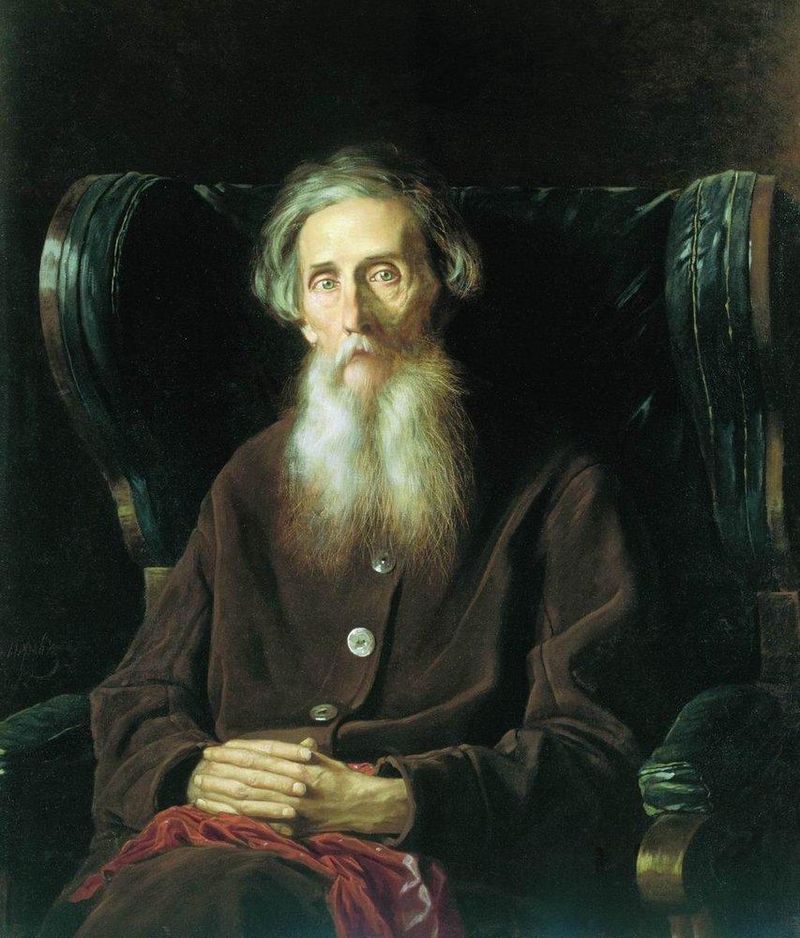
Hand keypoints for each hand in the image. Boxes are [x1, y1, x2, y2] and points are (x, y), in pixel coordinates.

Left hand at [187, 737, 408, 837]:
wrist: (360, 805)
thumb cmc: (339, 778)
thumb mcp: (322, 757)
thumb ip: (299, 750)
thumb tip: (283, 741)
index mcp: (300, 764)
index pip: (261, 755)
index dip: (237, 751)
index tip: (217, 748)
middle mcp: (294, 784)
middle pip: (251, 775)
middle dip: (223, 769)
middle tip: (201, 764)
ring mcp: (291, 808)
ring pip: (250, 799)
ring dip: (221, 792)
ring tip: (200, 786)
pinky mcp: (289, 827)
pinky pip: (257, 821)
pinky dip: (235, 816)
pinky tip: (217, 812)